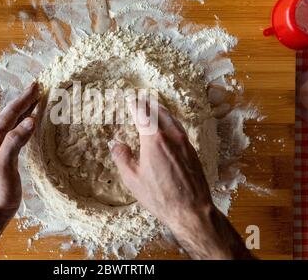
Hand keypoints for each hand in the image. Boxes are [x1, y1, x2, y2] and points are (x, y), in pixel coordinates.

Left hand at [0, 83, 39, 218]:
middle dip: (24, 101)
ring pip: (12, 122)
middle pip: (10, 114)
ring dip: (24, 110)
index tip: (36, 86)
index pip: (10, 113)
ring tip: (36, 101)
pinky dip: (24, 123)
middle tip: (38, 88)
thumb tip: (31, 120)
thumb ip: (15, 141)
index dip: (24, 99)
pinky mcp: (3, 154)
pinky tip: (30, 124)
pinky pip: (15, 132)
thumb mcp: (5, 164)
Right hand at [109, 97, 251, 259]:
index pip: (142, 114)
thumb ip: (122, 157)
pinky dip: (171, 120)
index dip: (135, 105)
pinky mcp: (192, 150)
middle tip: (141, 99)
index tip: (130, 100)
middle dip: (148, 104)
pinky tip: (169, 126)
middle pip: (159, 112)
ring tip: (154, 107)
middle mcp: (171, 136)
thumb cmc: (160, 196)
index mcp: (154, 140)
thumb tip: (116, 144)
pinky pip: (179, 128)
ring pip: (172, 118)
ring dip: (161, 110)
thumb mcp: (132, 179)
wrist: (191, 209)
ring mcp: (184, 142)